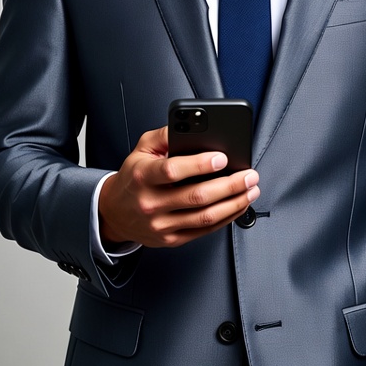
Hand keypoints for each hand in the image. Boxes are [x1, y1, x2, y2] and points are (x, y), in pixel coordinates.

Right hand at [98, 126, 260, 247]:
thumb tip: (189, 126)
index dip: (200, 165)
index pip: (173, 171)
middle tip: (249, 174)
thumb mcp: (141, 148)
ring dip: (234, 203)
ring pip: (205, 217)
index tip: (222, 157)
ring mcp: (162, 224)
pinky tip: (238, 205)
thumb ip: (164, 134)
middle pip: (197, 196)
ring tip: (250, 189)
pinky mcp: (171, 239)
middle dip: (229, 185)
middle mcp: (152, 203)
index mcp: (144, 176)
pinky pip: (204, 230)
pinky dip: (226, 218)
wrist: (114, 212)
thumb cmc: (134, 176)